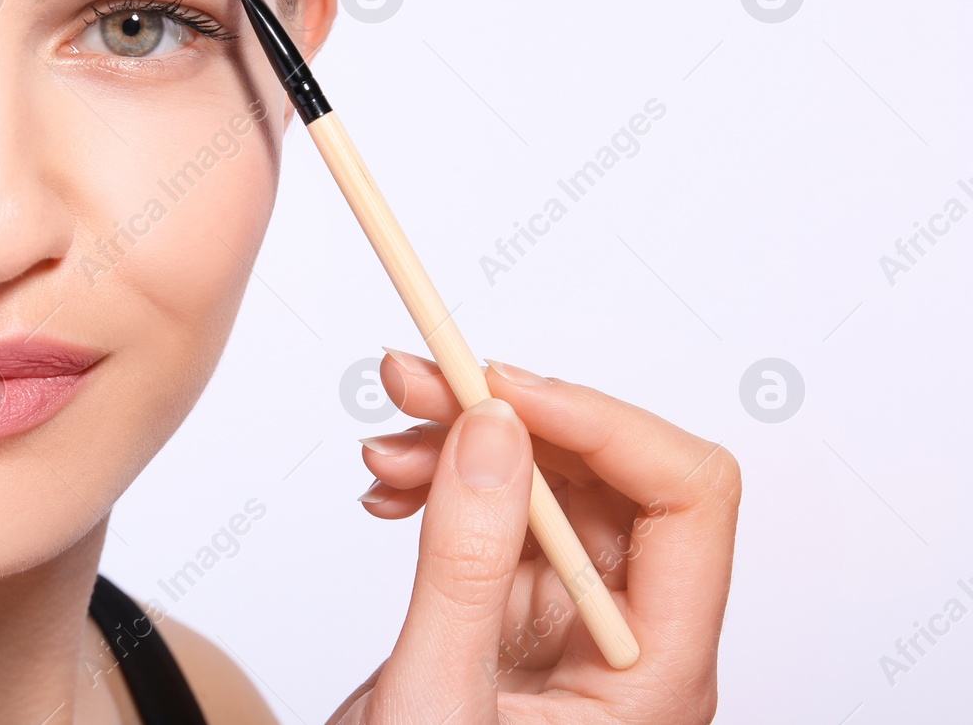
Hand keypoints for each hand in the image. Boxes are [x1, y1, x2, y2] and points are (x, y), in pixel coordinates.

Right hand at [328, 350, 739, 723]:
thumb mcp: (438, 699)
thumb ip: (466, 563)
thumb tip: (494, 432)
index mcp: (655, 672)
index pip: (688, 501)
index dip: (603, 426)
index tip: (501, 392)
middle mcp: (627, 636)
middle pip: (610, 474)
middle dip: (510, 416)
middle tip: (418, 383)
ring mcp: (571, 623)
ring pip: (547, 479)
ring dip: (464, 442)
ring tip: (387, 445)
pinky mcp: (515, 612)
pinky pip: (496, 508)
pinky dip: (442, 480)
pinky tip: (390, 490)